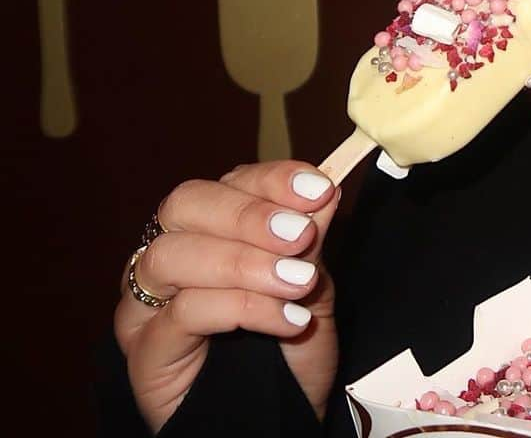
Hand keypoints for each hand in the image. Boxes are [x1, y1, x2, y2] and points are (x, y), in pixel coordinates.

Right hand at [114, 161, 340, 432]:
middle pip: (184, 204)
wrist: (276, 423)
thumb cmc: (289, 352)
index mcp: (210, 227)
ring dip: (244, 263)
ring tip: (298, 284)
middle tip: (300, 234)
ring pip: (173, 255)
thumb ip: (312, 242)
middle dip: (248, 214)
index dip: (272, 179)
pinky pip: (181, 313)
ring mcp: (147, 303)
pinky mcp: (143, 351)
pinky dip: (242, 309)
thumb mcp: (312, 289)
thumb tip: (324, 190)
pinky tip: (287, 320)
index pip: (229, 181)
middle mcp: (169, 254)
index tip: (318, 188)